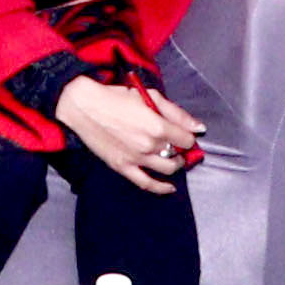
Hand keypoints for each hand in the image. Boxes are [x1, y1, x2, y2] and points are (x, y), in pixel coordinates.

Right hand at [59, 81, 201, 192]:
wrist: (85, 107)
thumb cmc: (117, 97)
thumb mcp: (150, 96)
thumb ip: (177, 113)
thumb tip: (199, 128)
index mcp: (157, 126)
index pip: (186, 139)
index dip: (188, 136)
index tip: (183, 133)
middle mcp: (149, 145)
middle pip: (178, 155)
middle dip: (181, 150)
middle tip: (177, 144)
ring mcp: (136, 159)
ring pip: (167, 169)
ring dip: (174, 165)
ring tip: (172, 158)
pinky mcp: (123, 167)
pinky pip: (146, 183)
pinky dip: (160, 188)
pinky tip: (169, 188)